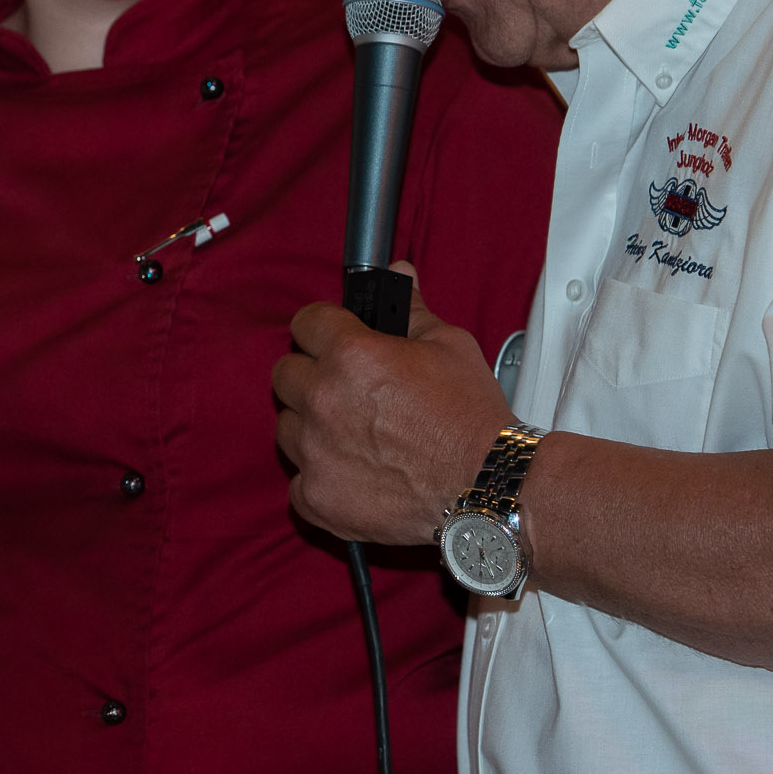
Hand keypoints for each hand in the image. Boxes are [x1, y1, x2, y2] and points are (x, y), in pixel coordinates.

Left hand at [272, 262, 514, 543]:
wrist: (486, 487)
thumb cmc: (470, 419)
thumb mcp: (448, 345)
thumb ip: (410, 309)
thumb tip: (398, 275)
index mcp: (350, 355)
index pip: (305, 322)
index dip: (323, 328)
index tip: (332, 338)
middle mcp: (324, 400)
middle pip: (285, 374)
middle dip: (311, 375)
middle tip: (345, 389)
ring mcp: (315, 452)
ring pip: (286, 427)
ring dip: (309, 426)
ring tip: (350, 433)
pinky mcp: (317, 497)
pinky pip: (298, 480)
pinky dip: (319, 477)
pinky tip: (350, 472)